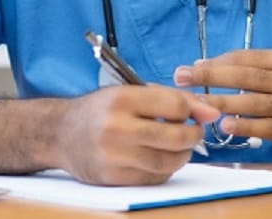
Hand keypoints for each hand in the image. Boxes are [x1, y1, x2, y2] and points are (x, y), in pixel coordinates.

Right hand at [55, 85, 218, 185]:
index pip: (174, 105)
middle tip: (194, 132)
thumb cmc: (101, 110)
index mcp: (122, 99)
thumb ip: (170, 99)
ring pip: (167, 161)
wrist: (60, 132)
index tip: (202, 115)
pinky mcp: (112, 177)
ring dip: (182, 155)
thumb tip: (211, 112)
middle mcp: (117, 127)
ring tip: (179, 146)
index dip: (195, 110)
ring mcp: (113, 155)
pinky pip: (153, 178)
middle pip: (174, 136)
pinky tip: (160, 158)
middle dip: (193, 135)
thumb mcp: (131, 93)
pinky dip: (165, 170)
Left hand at [173, 49, 271, 150]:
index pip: (243, 58)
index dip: (215, 62)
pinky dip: (244, 126)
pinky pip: (265, 126)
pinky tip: (226, 126)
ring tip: (197, 104)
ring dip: (222, 102)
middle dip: (210, 76)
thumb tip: (208, 67)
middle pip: (244, 76)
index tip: (191, 68)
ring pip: (252, 102)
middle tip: (183, 78)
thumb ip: (251, 68)